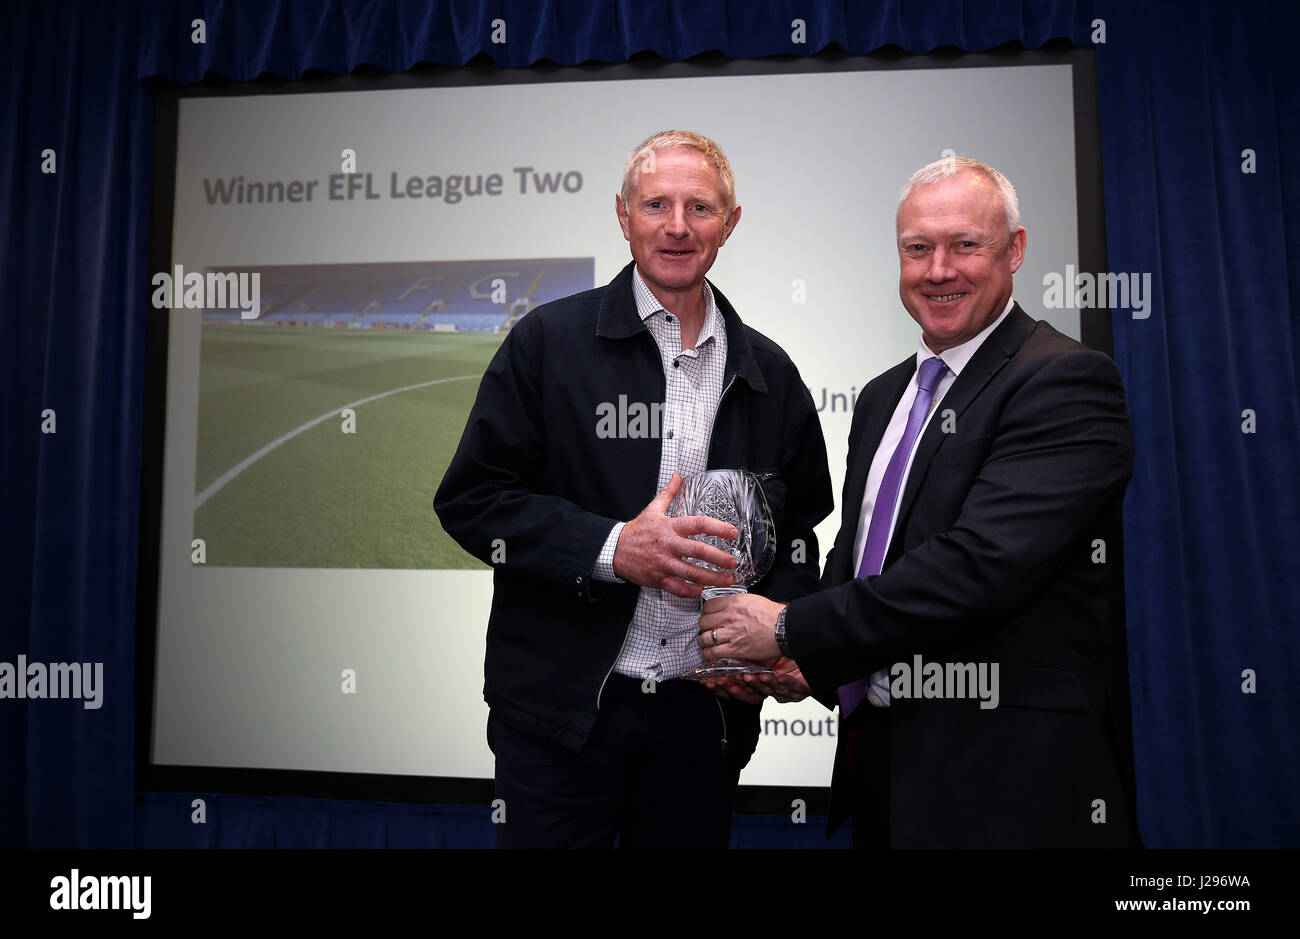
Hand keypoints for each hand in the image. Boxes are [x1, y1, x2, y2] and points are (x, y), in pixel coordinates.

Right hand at [612, 473, 738, 598]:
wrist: (614, 549)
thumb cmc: (637, 531)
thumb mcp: (652, 509)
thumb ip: (669, 493)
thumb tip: (678, 476)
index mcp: (670, 527)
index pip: (698, 524)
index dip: (718, 527)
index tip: (733, 532)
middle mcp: (668, 545)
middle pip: (698, 551)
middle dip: (719, 558)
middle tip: (734, 562)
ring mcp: (663, 563)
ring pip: (691, 573)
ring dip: (712, 578)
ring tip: (727, 580)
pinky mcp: (658, 579)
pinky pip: (678, 588)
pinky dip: (691, 591)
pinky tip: (702, 589)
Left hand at [699, 593, 781, 661]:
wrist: (785, 628)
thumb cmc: (774, 615)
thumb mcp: (752, 600)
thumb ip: (736, 602)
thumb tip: (726, 605)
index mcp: (734, 602)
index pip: (708, 606)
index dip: (706, 613)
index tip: (708, 617)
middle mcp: (729, 616)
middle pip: (704, 621)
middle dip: (704, 627)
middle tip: (708, 630)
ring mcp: (731, 633)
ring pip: (705, 638)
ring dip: (704, 642)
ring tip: (707, 643)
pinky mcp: (735, 648)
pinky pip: (713, 652)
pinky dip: (709, 654)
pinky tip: (711, 653)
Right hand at [700, 657, 809, 704]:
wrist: (810, 650)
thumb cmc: (784, 653)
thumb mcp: (757, 654)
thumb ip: (740, 656)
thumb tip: (715, 649)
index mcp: (757, 684)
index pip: (736, 690)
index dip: (722, 688)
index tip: (710, 680)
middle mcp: (768, 690)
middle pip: (748, 695)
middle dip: (735, 687)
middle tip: (725, 679)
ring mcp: (784, 691)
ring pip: (768, 691)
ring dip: (757, 683)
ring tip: (750, 675)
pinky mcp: (800, 689)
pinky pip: (791, 688)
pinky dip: (783, 682)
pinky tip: (777, 675)